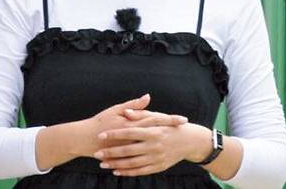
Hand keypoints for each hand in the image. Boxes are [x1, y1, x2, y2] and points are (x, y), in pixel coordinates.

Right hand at [76, 94, 187, 157]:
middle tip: (186, 129)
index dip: (169, 119)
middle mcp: (134, 134)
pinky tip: (162, 156)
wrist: (85, 139)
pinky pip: (142, 157)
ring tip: (178, 144)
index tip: (182, 119)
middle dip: (172, 131)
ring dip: (165, 143)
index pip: (155, 119)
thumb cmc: (100, 122)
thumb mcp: (115, 109)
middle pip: (157, 132)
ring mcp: (131, 147)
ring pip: (152, 146)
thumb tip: (147, 97)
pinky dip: (152, 155)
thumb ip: (133, 105)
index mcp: (132, 121)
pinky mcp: (127, 156)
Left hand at [94, 122, 211, 175]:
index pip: (129, 132)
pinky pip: (140, 171)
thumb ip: (140, 114)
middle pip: (128, 150)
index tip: (101, 135)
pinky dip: (127, 172)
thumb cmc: (169, 126)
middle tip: (97, 154)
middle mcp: (154, 145)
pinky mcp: (158, 167)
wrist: (188, 141)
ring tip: (103, 164)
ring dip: (116, 164)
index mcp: (153, 131)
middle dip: (111, 152)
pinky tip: (116, 171)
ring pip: (132, 163)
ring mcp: (156, 157)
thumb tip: (125, 112)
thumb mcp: (157, 117)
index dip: (114, 134)